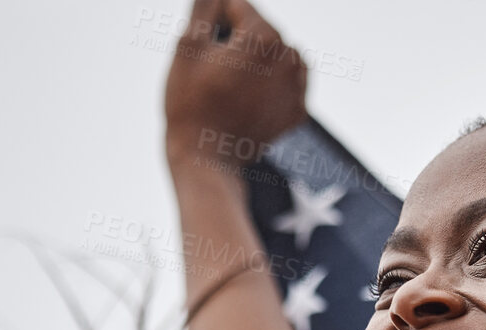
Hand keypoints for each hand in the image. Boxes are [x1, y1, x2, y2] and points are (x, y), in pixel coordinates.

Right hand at [164, 0, 307, 167]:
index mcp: (265, 37)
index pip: (237, 6)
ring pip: (277, 56)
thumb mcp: (188, 44)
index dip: (214, 18)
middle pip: (260, 31)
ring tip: (231, 79)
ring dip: (258, 59)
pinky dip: (272, 84)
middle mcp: (290, 60)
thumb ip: (204, 7)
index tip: (203, 41)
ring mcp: (297, 88)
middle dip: (236, 38)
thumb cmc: (190, 101)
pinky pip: (287, 85)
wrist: (206, 157)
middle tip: (213, 65)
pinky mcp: (297, 113)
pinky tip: (250, 95)